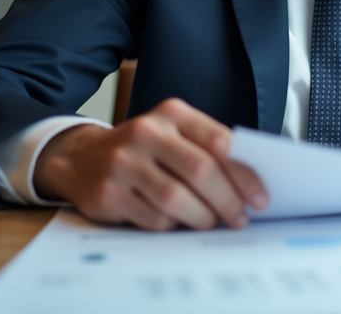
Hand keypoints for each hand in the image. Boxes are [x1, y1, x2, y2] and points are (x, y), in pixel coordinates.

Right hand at [34, 98, 267, 230]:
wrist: (81, 158)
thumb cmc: (143, 150)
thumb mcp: (173, 134)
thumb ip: (207, 149)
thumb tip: (249, 185)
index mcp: (171, 114)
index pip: (219, 142)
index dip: (244, 174)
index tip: (260, 198)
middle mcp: (146, 132)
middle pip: (200, 171)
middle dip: (227, 201)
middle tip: (239, 219)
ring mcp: (123, 162)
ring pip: (177, 199)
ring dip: (201, 218)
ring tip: (210, 223)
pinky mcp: (107, 192)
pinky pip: (152, 218)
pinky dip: (171, 226)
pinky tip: (175, 222)